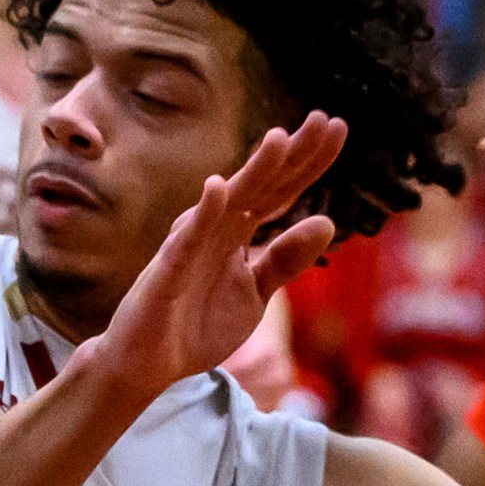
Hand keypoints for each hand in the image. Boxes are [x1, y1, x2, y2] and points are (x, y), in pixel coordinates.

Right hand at [89, 111, 345, 405]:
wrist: (147, 366)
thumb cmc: (195, 325)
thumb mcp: (253, 294)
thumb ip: (285, 259)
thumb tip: (328, 222)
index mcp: (237, 235)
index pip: (279, 193)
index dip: (308, 163)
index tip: (337, 128)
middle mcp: (214, 231)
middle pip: (260, 187)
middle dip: (292, 155)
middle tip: (323, 119)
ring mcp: (189, 248)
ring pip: (227, 205)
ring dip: (252, 172)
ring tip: (279, 140)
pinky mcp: (166, 274)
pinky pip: (186, 242)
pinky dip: (202, 215)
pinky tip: (218, 189)